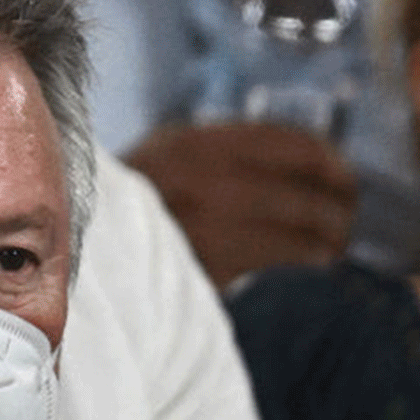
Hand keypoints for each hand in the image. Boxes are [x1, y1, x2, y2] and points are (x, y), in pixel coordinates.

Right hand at [124, 121, 357, 290]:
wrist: (74, 256)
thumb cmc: (125, 208)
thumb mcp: (161, 155)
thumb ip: (218, 148)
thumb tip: (302, 155)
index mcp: (197, 146)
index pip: (295, 146)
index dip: (331, 163)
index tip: (342, 178)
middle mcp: (205, 183)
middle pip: (307, 194)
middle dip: (339, 210)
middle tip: (345, 220)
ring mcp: (207, 231)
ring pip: (303, 235)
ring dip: (329, 244)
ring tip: (332, 248)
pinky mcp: (209, 274)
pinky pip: (281, 267)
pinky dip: (306, 267)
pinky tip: (312, 268)